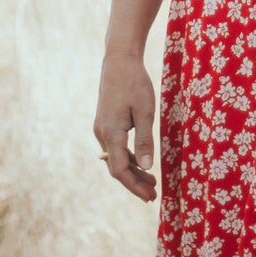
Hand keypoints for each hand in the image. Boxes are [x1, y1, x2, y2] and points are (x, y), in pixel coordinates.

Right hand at [95, 45, 157, 201]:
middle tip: (153, 196)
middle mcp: (102, 134)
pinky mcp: (106, 123)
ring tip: (151, 183)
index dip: (134, 186)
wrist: (119, 60)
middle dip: (134, 183)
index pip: (120, 170)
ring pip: (116, 158)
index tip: (149, 196)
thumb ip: (145, 140)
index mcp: (111, 133)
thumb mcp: (145, 111)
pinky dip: (129, 158)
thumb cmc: (134, 83)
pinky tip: (142, 163)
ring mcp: (102, 129)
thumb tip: (147, 167)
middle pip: (117, 167)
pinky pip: (116, 148)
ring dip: (133, 172)